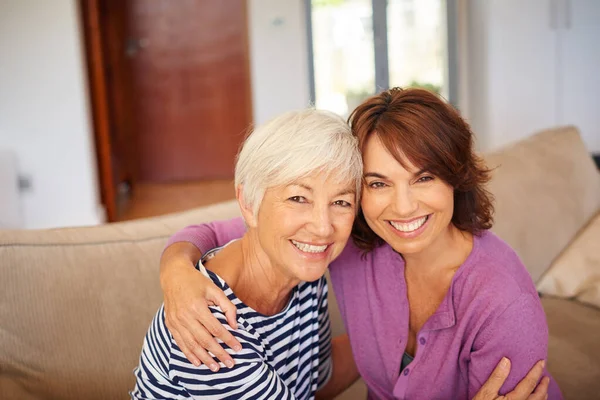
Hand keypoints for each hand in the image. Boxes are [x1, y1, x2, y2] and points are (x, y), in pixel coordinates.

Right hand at [160, 243, 240, 370]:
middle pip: (205, 340)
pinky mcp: (170, 325)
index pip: (216, 328)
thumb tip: (235, 325)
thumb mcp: (215, 289)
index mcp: (197, 306)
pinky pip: (180, 343)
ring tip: (216, 367)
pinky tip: (198, 362)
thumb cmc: (196, 282)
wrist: (173, 275)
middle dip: (219, 353)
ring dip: (205, 358)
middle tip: (230, 363)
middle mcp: (185, 316)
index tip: (238, 348)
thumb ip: (227, 306)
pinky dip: (189, 354)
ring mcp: (176, 322)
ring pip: (192, 345)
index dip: (228, 340)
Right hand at [473, 358, 548, 399]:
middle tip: (546, 377)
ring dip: (542, 395)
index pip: (529, 383)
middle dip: (543, 386)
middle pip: (539, 396)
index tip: (541, 362)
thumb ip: (497, 377)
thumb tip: (506, 361)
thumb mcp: (485, 393)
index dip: (536, 371)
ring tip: (543, 389)